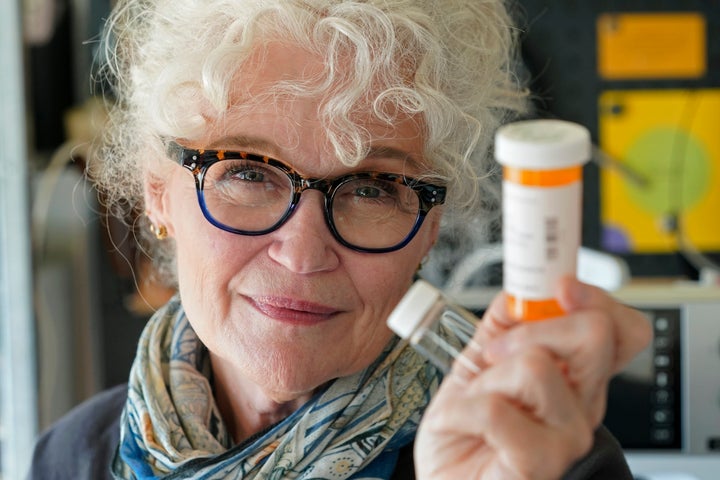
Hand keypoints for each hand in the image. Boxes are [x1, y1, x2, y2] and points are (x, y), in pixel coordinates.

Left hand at [414, 277, 651, 479]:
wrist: (444, 475)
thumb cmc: (465, 426)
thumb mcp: (479, 361)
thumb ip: (503, 325)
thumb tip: (519, 291)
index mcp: (575, 375)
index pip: (622, 329)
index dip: (598, 300)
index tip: (561, 286)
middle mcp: (583, 403)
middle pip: (594, 334)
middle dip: (530, 329)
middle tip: (493, 353)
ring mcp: (568, 435)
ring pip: (536, 366)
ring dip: (484, 379)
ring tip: (473, 402)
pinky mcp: (541, 462)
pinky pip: (495, 408)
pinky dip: (459, 410)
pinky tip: (459, 424)